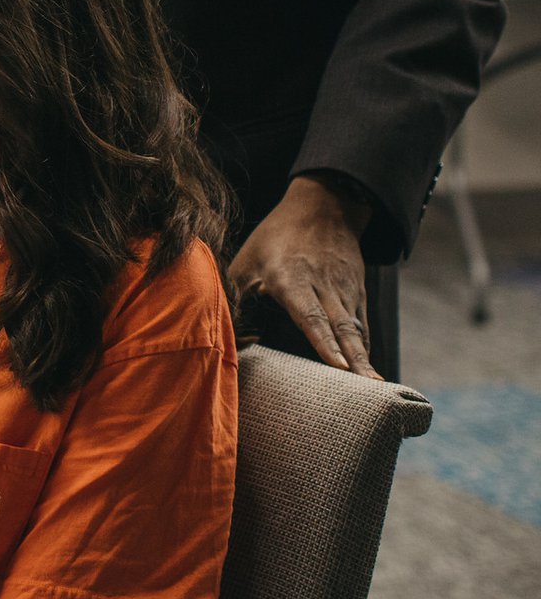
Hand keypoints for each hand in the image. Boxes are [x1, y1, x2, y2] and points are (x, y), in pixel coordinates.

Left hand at [229, 176, 380, 379]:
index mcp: (293, 278)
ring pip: (356, 331)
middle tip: (370, 391)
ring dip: (365, 361)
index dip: (324, 343)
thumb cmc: (275, 238)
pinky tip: (368, 374)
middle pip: (341, 329)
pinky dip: (365, 350)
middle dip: (355, 362)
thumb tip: (221, 333)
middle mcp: (324, 287)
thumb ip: (233, 296)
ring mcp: (345, 291)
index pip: (311, 315)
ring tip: (377, 391)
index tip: (340, 368)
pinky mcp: (357, 295)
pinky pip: (362, 326)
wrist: (325, 208)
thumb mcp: (245, 260)